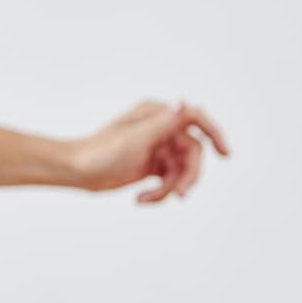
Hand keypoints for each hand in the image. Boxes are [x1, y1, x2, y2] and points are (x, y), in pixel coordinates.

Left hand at [69, 100, 229, 202]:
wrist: (76, 171)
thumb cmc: (100, 152)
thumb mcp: (135, 139)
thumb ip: (163, 123)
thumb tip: (183, 102)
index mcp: (157, 114)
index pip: (195, 118)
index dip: (214, 133)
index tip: (225, 154)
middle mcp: (160, 128)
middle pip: (192, 151)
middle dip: (189, 174)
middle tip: (180, 194)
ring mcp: (156, 147)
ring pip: (181, 169)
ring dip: (171, 187)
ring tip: (149, 199)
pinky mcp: (151, 166)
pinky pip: (168, 180)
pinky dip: (159, 193)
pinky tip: (140, 200)